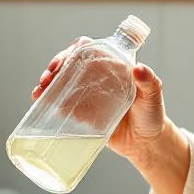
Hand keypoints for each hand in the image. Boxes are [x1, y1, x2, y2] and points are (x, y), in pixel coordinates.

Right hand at [31, 38, 169, 162]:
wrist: (145, 143)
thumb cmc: (152, 115)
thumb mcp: (153, 97)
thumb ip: (150, 82)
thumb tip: (139, 69)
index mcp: (111, 65)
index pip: (87, 50)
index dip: (72, 51)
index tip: (65, 60)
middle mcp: (96, 76)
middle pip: (69, 64)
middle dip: (54, 67)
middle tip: (47, 77)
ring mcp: (86, 94)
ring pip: (61, 82)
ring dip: (47, 83)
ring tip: (39, 91)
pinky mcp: (81, 112)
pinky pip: (61, 102)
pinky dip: (49, 100)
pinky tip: (41, 102)